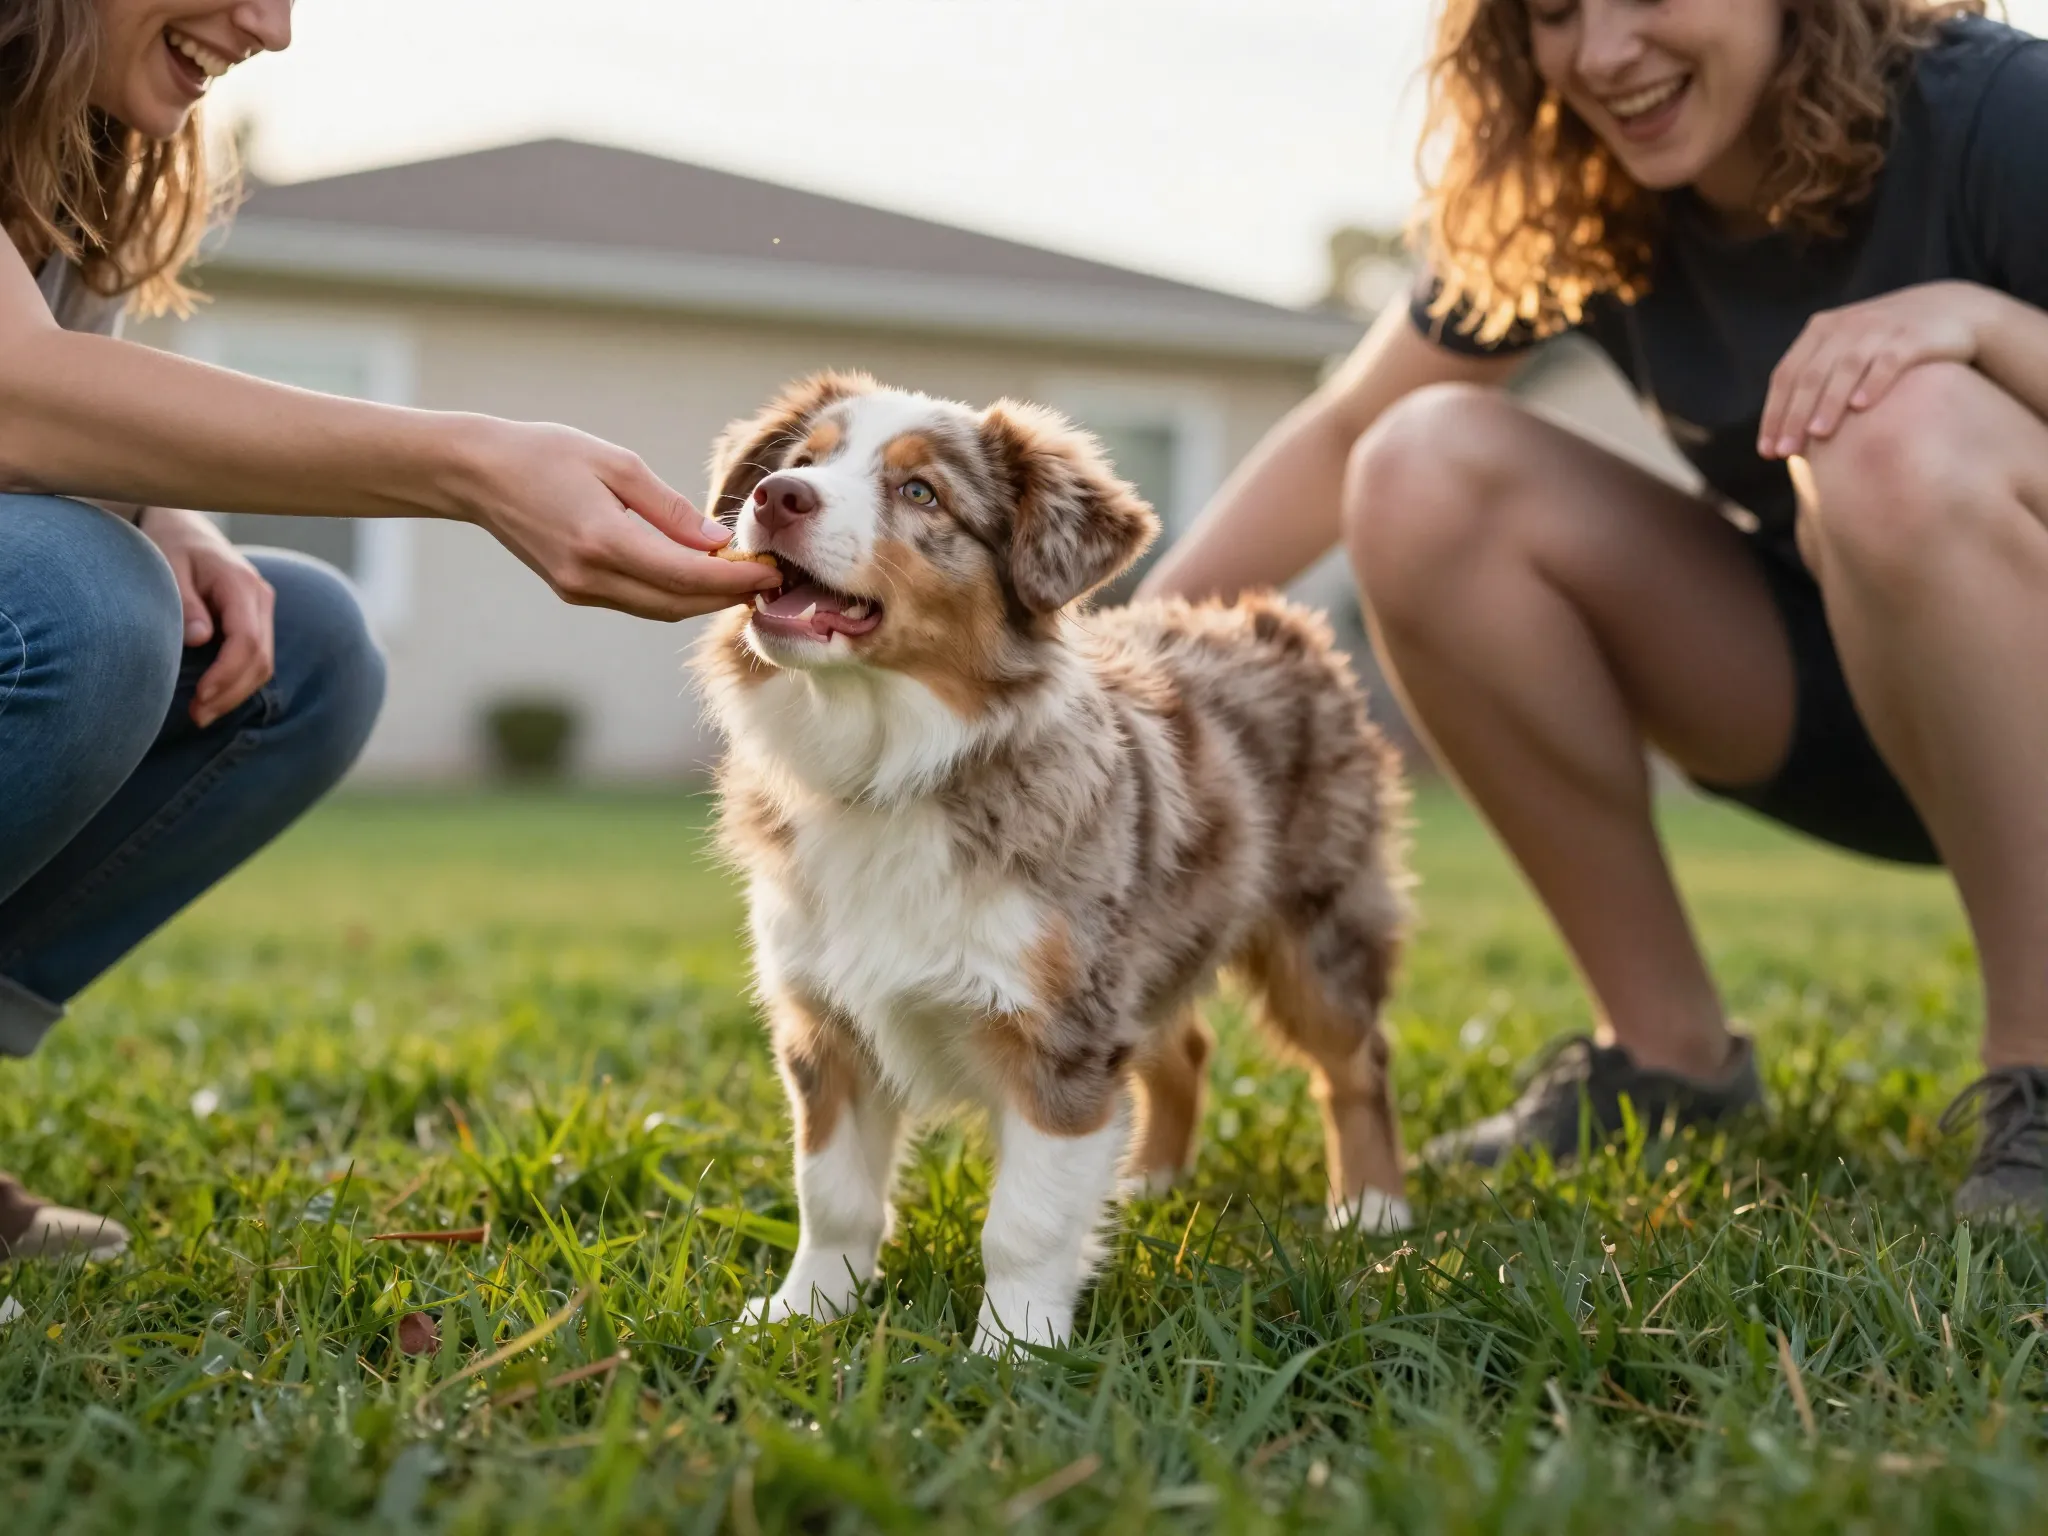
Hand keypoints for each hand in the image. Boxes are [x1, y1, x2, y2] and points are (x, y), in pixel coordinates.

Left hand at [139, 506, 275, 727]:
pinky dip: (239, 682)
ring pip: (264, 664)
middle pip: (261, 659)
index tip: (200, 697)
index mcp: (241, 584)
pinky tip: (213, 696)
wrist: (183, 526)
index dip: (227, 674)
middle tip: (197, 716)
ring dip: (236, 693)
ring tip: (202, 712)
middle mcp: (261, 597)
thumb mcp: (167, 565)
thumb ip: (184, 602)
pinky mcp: (256, 619)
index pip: (247, 640)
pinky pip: (257, 658)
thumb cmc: (170, 544)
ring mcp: (263, 609)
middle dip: (231, 693)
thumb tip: (200, 639)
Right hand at [447, 418, 781, 620]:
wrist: (477, 474)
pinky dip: (674, 593)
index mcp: (603, 540)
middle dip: (728, 596)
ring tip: (743, 578)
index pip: (687, 576)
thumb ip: (669, 508)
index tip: (772, 570)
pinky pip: (638, 601)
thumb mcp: (616, 464)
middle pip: (678, 603)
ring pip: (660, 609)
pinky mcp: (575, 590)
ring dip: (704, 600)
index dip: (735, 579)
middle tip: (770, 579)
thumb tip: (718, 541)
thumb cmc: (546, 454)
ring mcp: (580, 589)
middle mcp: (591, 576)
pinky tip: (699, 575)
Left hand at [1760, 281, 2000, 459]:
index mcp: (1821, 330)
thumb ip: (1819, 381)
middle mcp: (1846, 326)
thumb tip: (1787, 436)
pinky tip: (1862, 407)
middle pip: (1811, 375)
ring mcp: (1880, 328)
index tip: (1766, 452)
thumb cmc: (1889, 344)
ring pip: (1846, 367)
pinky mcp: (1913, 334)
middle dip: (1794, 416)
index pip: (1786, 375)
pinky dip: (1874, 382)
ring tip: (1817, 434)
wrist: (1954, 310)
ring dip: (1829, 402)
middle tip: (1785, 452)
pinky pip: (1890, 360)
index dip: (1774, 413)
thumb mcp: (1850, 352)